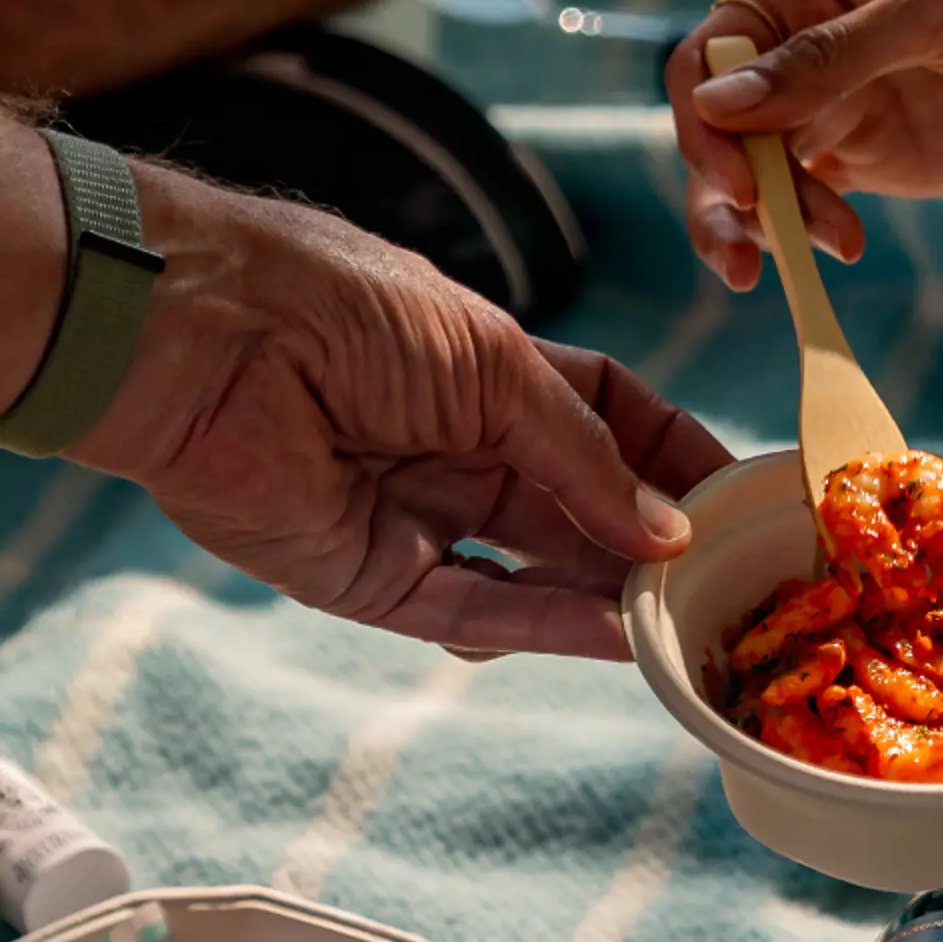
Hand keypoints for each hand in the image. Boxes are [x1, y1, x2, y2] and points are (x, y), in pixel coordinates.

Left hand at [76, 173, 731, 658]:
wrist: (204, 336)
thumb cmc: (341, 306)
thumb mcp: (490, 362)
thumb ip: (580, 451)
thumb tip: (666, 528)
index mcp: (484, 369)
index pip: (604, 417)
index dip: (668, 454)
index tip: (738, 495)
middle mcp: (453, 445)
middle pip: (575, 505)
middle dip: (648, 540)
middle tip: (730, 577)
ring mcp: (413, 514)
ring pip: (534, 569)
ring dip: (607, 594)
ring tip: (686, 616)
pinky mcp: (368, 577)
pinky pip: (473, 609)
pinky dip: (543, 626)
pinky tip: (614, 635)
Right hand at [667, 0, 942, 289]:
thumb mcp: (938, 8)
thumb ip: (831, 59)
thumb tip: (721, 102)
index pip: (712, 52)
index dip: (707, 118)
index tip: (742, 177)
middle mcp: (814, 44)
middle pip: (722, 123)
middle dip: (721, 186)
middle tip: (748, 246)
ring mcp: (849, 105)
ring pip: (759, 172)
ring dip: (752, 222)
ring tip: (774, 267)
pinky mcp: (889, 159)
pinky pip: (816, 202)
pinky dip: (807, 234)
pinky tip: (841, 248)